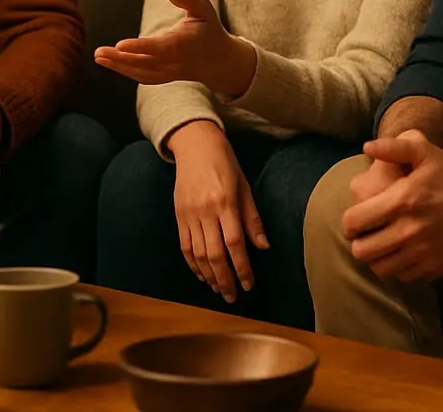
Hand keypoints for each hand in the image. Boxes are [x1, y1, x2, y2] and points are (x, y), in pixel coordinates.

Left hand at [94, 0, 256, 95]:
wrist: (218, 60)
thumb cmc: (208, 28)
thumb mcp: (203, 8)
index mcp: (185, 44)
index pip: (161, 48)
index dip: (140, 47)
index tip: (119, 45)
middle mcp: (177, 61)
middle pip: (146, 63)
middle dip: (121, 59)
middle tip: (98, 52)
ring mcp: (170, 73)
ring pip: (142, 73)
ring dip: (118, 66)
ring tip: (98, 56)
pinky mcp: (164, 77)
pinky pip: (143, 77)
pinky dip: (125, 71)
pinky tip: (109, 61)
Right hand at [166, 120, 267, 302]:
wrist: (194, 144)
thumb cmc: (225, 163)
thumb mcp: (244, 187)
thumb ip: (252, 218)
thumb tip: (263, 247)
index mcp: (225, 203)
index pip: (235, 244)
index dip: (242, 267)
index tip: (249, 284)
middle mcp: (205, 211)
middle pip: (215, 254)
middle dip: (225, 279)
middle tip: (233, 297)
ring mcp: (189, 214)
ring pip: (198, 254)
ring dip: (209, 276)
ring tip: (219, 289)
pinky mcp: (178, 215)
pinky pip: (184, 246)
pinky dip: (192, 264)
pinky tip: (202, 275)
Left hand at [342, 130, 442, 281]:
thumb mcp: (425, 152)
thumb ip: (393, 148)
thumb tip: (366, 147)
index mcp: (401, 201)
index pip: (355, 222)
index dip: (349, 222)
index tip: (355, 220)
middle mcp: (409, 231)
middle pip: (362, 252)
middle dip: (359, 243)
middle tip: (367, 235)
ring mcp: (423, 253)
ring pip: (381, 269)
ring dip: (377, 258)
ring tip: (382, 245)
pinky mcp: (436, 267)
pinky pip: (404, 277)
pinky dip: (399, 268)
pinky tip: (404, 253)